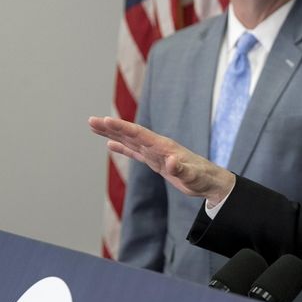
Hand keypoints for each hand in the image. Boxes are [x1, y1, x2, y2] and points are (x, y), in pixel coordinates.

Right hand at [88, 116, 234, 204]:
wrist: (210, 181)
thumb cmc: (202, 178)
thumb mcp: (192, 176)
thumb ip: (181, 169)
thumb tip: (171, 162)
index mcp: (164, 147)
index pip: (139, 134)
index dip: (122, 128)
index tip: (106, 120)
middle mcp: (157, 146)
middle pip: (130, 133)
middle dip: (111, 127)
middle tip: (91, 120)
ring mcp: (155, 153)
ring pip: (129, 140)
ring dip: (112, 133)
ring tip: (94, 126)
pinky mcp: (155, 161)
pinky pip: (135, 152)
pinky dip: (122, 147)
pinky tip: (110, 144)